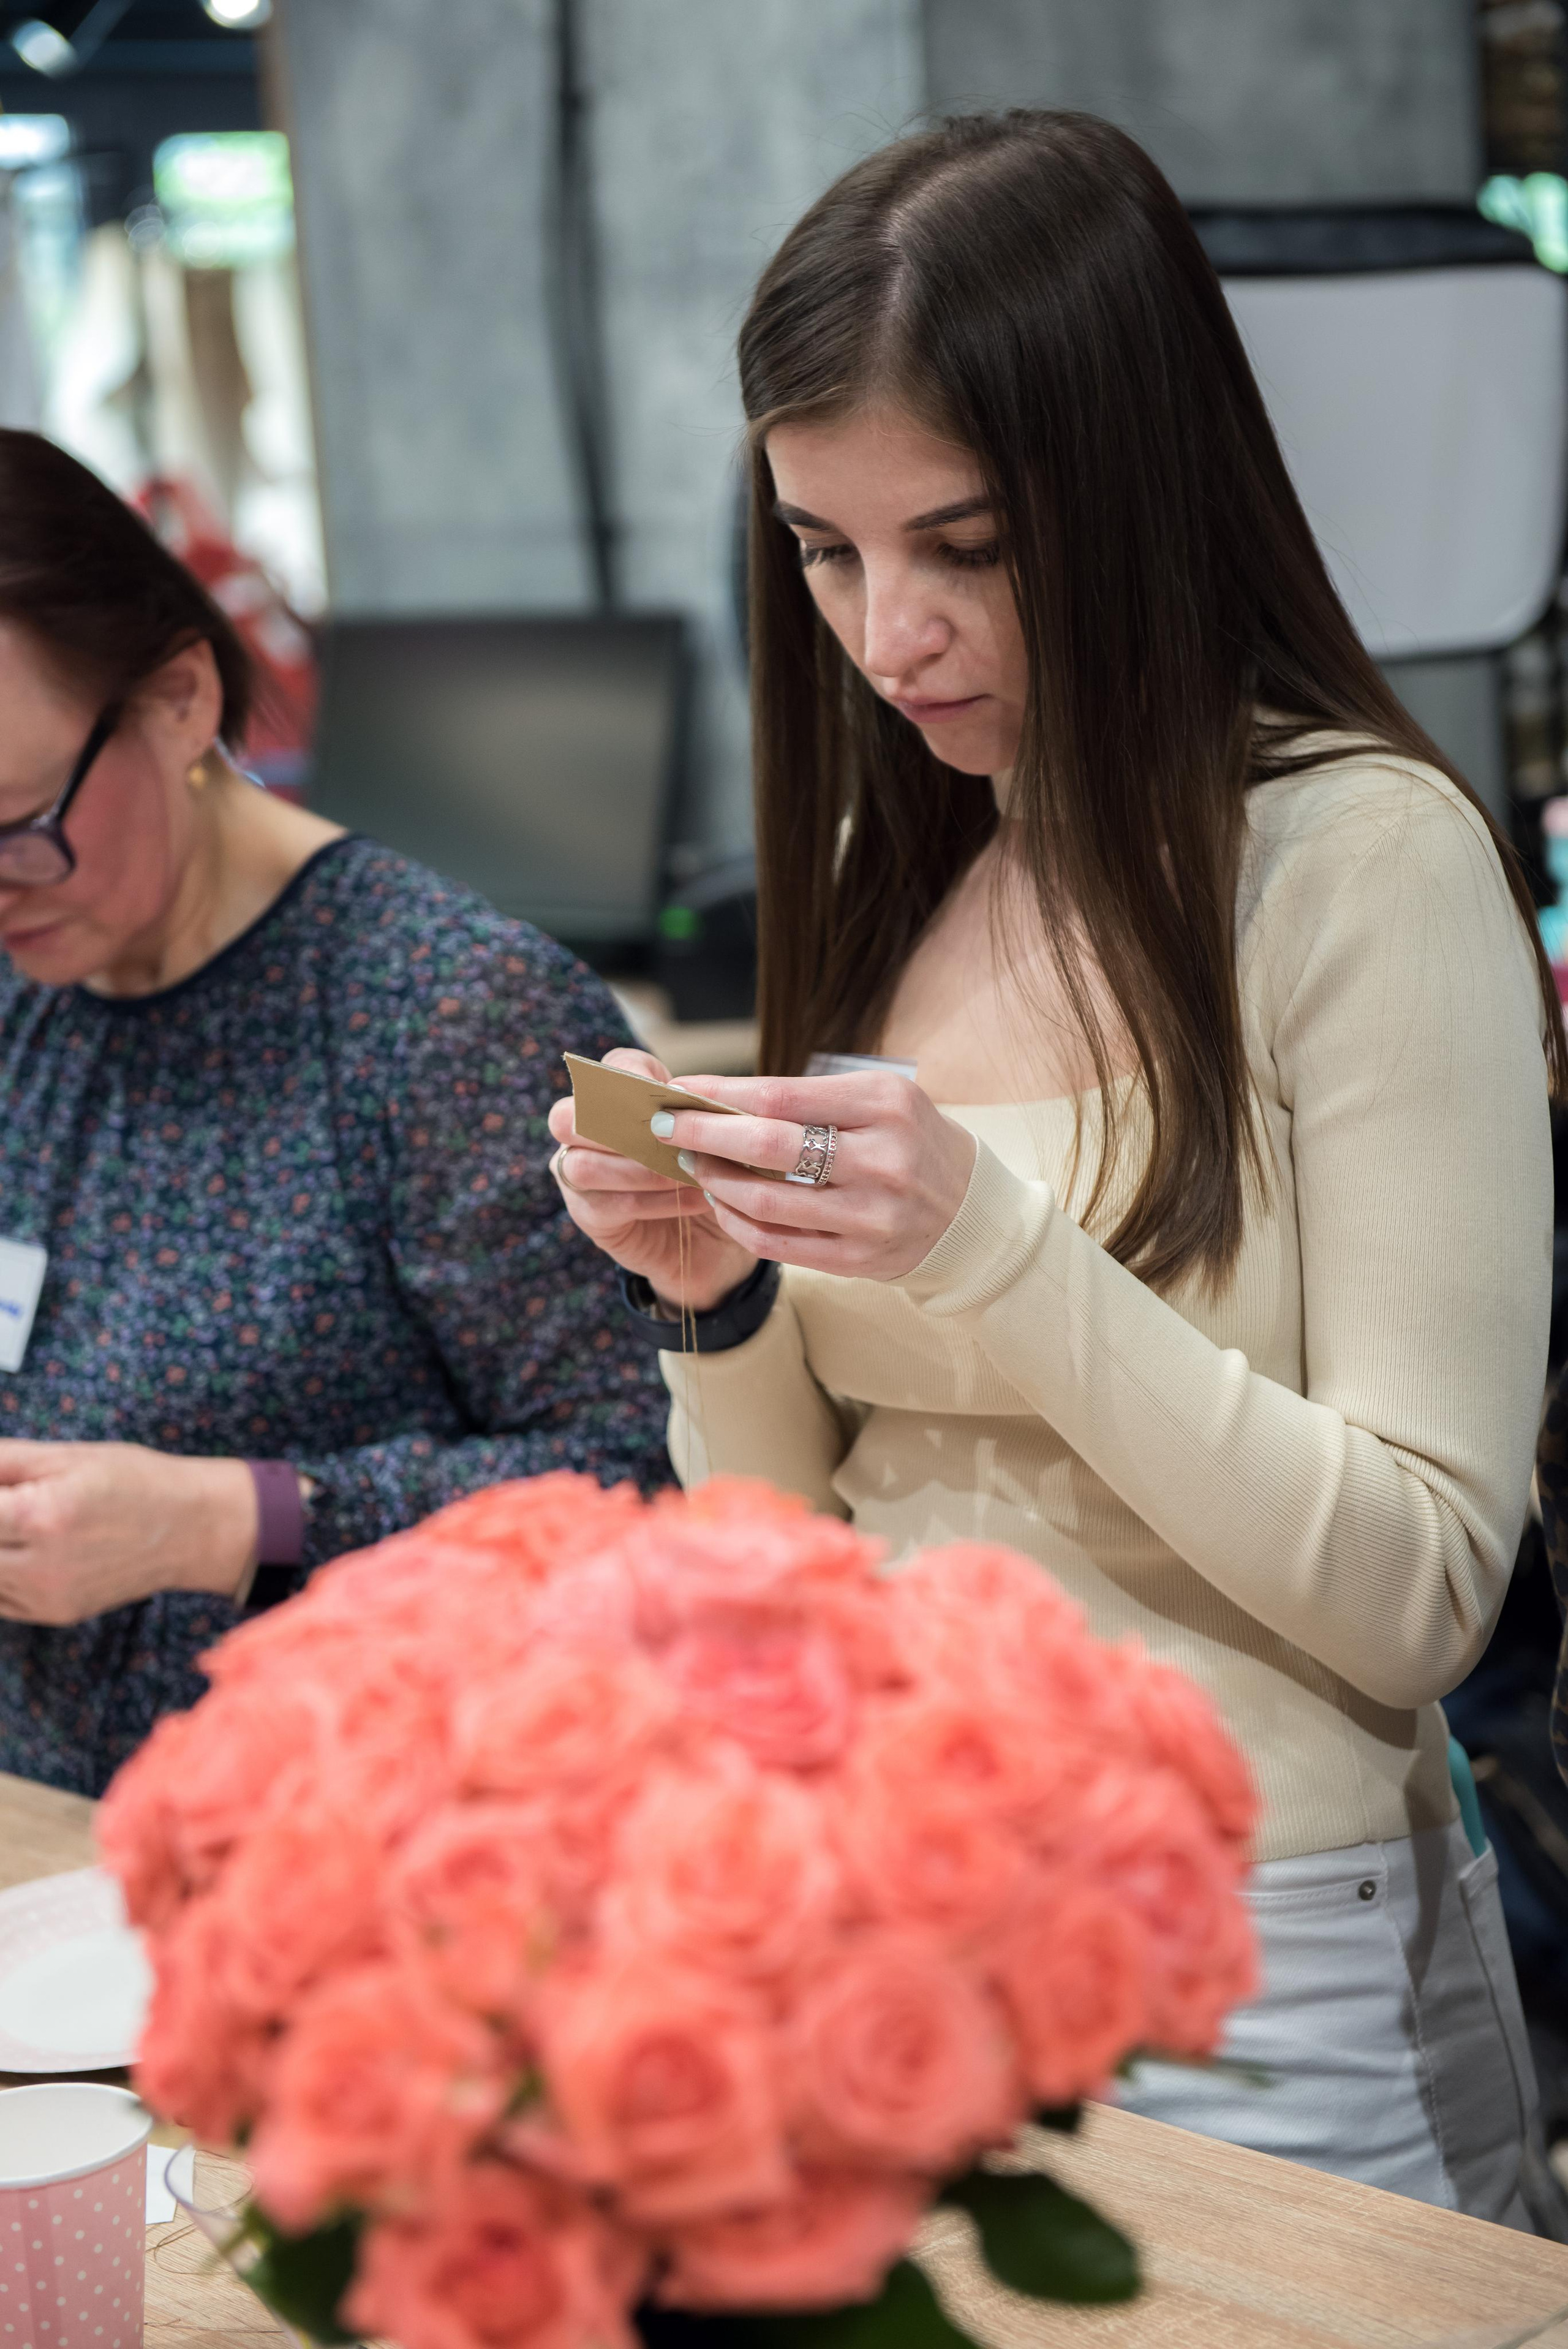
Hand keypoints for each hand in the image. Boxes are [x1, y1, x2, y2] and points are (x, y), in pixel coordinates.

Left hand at [0, 1442, 258, 1624]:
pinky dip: (1, 1573)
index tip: (1, 1493)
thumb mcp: (68, 1456)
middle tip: (11, 1506)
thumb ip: (4, 1461)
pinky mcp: (56, 1613)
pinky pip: (1, 1599)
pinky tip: (26, 1547)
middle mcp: (40, 1566)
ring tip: (22, 1523)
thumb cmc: (135, 1481)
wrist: (193, 1528)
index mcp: (40, 1516)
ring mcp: (47, 1597)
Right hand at [546, 1050, 758, 1311]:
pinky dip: (655, 1202)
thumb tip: (682, 1097)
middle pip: (565, 1117)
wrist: (719, 1231)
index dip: (631, 1076)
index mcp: (615, 1094)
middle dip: (614, 1125)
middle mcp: (582, 1131)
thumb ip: (694, 1114)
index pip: (609, 1069)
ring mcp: (578, 1175)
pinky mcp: (589, 1216)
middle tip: (663, 1135)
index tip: (670, 1092)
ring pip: (583, 1166)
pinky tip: (694, 1200)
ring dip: (640, 1170)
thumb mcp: (714, 1138)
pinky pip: (610, 1205)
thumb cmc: (714, 1169)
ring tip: (688, 1174)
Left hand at [645, 1070, 976, 1281]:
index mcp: (883, 1105)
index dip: (719, 1094)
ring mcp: (871, 1215)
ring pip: (766, 1202)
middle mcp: (881, 1160)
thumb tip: (720, 1097)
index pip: (779, 1096)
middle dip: (703, 1134)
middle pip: (767, 1145)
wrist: (970, 1213)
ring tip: (693, 1165)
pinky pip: (779, 1244)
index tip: (679, 1090)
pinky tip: (722, 1205)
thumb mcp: (879, 1100)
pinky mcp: (860, 1259)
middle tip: (663, 1128)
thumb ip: (810, 1097)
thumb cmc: (910, 1141)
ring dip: (715, 1182)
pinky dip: (739, 1223)